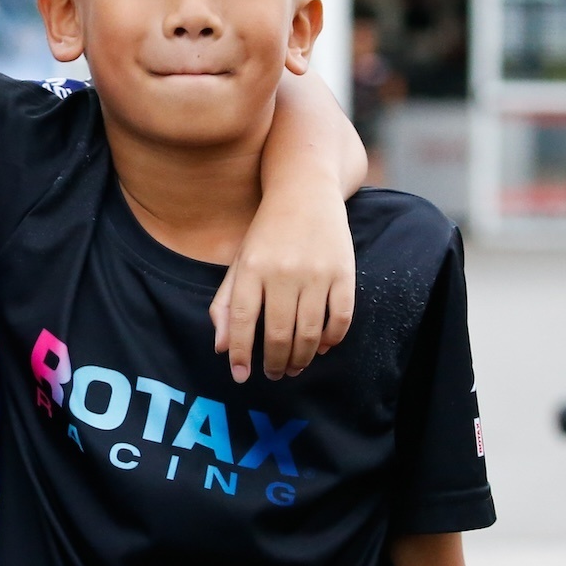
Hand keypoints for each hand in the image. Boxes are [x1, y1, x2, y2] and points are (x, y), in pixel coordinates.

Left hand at [212, 185, 354, 382]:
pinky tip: (322, 348)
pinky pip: (340, 318)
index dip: (240, 353)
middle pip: (277, 333)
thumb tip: (221, 348)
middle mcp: (282, 271)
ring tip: (294, 367)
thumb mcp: (239, 262)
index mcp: (251, 268)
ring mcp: (315, 272)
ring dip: (301, 358)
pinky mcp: (343, 272)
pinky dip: (332, 340)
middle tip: (274, 374)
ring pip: (309, 333)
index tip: (241, 375)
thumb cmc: (266, 233)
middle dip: (274, 363)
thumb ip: (226, 304)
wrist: (305, 190)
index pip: (241, 320)